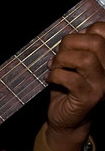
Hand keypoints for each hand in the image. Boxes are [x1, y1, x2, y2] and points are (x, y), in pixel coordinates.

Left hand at [45, 21, 104, 150]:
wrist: (68, 119)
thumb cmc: (68, 90)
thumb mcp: (72, 64)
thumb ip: (75, 49)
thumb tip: (76, 33)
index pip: (103, 31)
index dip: (82, 32)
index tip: (70, 45)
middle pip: (95, 42)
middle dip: (69, 43)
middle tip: (59, 56)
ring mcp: (101, 84)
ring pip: (85, 59)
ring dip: (62, 60)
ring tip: (55, 68)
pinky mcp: (89, 97)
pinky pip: (71, 79)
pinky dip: (55, 75)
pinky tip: (50, 79)